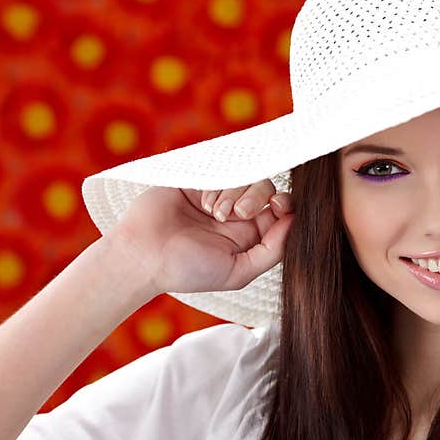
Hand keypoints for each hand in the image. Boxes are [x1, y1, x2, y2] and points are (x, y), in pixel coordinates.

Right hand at [108, 178, 294, 295]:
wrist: (143, 255)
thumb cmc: (188, 270)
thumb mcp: (238, 272)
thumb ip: (272, 251)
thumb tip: (296, 223)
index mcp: (249, 235)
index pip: (281, 211)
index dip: (286, 204)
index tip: (278, 206)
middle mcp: (236, 213)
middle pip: (267, 188)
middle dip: (257, 198)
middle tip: (237, 214)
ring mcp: (217, 193)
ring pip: (246, 176)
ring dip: (233, 193)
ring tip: (213, 213)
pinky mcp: (198, 178)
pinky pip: (222, 167)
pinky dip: (217, 183)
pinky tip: (203, 202)